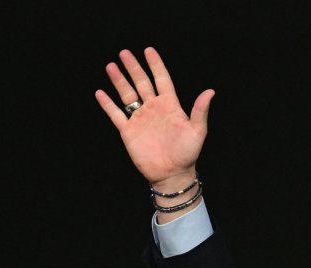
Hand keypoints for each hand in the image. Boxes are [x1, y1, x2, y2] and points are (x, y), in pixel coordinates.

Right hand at [95, 47, 214, 192]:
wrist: (172, 174)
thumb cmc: (187, 153)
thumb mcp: (197, 131)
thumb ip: (200, 110)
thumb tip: (210, 91)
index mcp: (170, 106)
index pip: (162, 80)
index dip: (156, 65)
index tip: (149, 50)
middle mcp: (154, 109)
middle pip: (142, 83)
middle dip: (133, 68)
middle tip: (125, 52)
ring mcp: (140, 119)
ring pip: (127, 95)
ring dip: (119, 80)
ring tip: (111, 66)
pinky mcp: (128, 131)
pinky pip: (115, 114)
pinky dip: (107, 104)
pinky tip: (100, 93)